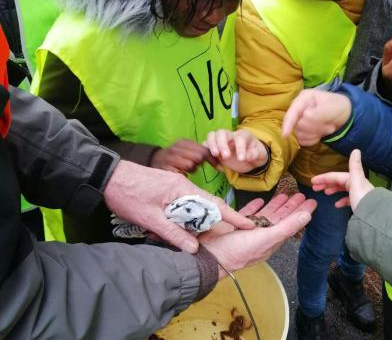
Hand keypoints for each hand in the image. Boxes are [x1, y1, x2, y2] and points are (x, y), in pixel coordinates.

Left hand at [103, 160, 254, 252]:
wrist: (107, 176)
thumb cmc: (127, 195)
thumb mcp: (150, 218)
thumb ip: (172, 234)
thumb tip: (194, 249)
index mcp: (183, 190)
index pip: (215, 205)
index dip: (233, 217)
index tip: (250, 225)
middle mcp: (183, 186)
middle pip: (207, 205)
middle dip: (218, 221)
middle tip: (227, 236)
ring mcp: (175, 185)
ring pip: (195, 205)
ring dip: (199, 220)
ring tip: (204, 236)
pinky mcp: (167, 187)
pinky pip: (184, 203)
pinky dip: (188, 215)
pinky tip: (184, 226)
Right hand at [150, 139, 219, 173]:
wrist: (153, 160)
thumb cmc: (175, 157)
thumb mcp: (185, 150)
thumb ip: (199, 152)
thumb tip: (216, 158)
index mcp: (184, 142)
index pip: (204, 149)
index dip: (214, 159)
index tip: (220, 168)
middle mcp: (177, 148)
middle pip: (199, 157)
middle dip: (200, 164)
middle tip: (196, 167)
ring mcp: (170, 158)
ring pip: (191, 166)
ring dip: (191, 170)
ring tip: (184, 169)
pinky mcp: (166, 168)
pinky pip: (182, 174)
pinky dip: (183, 175)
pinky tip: (178, 173)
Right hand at [199, 193, 316, 278]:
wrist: (210, 256)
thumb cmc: (239, 250)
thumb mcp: (266, 238)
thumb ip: (287, 226)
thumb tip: (307, 216)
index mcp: (271, 239)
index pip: (291, 223)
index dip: (301, 212)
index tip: (311, 202)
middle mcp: (262, 234)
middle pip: (280, 218)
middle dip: (290, 206)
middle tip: (300, 194)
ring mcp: (248, 230)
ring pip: (265, 215)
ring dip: (275, 204)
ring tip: (284, 194)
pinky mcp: (235, 224)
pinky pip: (247, 213)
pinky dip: (254, 207)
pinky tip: (259, 200)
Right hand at [205, 129, 268, 172]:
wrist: (250, 159)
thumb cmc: (256, 154)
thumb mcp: (260, 155)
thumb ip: (255, 154)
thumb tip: (247, 156)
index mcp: (243, 135)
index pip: (239, 138)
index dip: (240, 148)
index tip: (241, 159)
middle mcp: (231, 136)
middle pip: (221, 133)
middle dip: (222, 144)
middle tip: (226, 156)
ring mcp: (221, 141)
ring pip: (211, 136)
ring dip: (211, 145)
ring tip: (215, 155)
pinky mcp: (215, 149)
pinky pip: (206, 148)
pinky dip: (208, 155)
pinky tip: (218, 166)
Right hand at [282, 90, 351, 145]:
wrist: (344, 116)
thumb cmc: (338, 107)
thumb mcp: (333, 107)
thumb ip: (320, 112)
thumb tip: (306, 114)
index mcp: (304, 98)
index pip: (292, 112)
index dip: (288, 124)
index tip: (285, 135)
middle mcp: (298, 109)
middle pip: (298, 125)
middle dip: (315, 128)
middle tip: (331, 127)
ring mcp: (298, 121)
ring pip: (299, 134)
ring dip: (316, 134)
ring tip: (329, 128)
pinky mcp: (301, 131)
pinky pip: (302, 140)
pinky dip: (313, 139)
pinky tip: (321, 134)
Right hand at [311, 149, 373, 210]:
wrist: (373, 215)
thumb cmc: (362, 197)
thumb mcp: (356, 180)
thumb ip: (354, 165)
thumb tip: (356, 149)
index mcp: (354, 178)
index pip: (336, 176)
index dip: (324, 177)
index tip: (312, 181)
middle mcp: (356, 184)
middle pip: (338, 182)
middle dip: (326, 183)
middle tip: (315, 188)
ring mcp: (357, 194)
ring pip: (342, 189)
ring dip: (333, 190)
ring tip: (325, 193)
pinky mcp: (358, 203)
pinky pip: (348, 199)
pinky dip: (341, 200)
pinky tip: (336, 204)